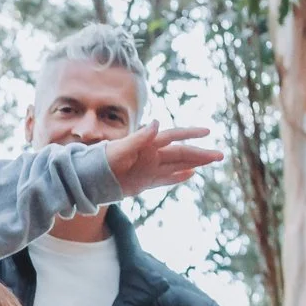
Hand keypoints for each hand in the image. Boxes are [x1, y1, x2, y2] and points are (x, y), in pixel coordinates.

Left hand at [102, 123, 224, 195]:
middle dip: (200, 153)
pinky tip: (191, 174)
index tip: (207, 131)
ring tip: (212, 161)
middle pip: (181, 153)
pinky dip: (177, 177)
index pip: (173, 136)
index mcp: (147, 144)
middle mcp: (150, 155)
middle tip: (220, 155)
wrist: (85, 180)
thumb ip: (139, 137)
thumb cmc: (100, 162)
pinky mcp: (143, 182)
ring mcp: (148, 169)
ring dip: (194, 163)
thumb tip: (158, 123)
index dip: (190, 133)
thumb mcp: (119, 149)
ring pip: (176, 165)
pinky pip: (164, 179)